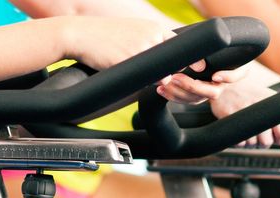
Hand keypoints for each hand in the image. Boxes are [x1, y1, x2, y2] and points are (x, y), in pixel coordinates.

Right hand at [62, 17, 220, 103]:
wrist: (79, 34)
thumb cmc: (101, 37)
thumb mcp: (128, 33)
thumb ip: (146, 43)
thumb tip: (158, 64)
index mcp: (152, 28)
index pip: (180, 44)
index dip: (191, 59)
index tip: (200, 69)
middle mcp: (150, 35)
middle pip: (176, 59)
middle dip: (182, 73)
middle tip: (184, 83)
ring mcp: (141, 48)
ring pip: (164, 71)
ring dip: (166, 81)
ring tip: (165, 87)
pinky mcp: (129, 60)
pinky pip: (147, 77)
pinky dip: (152, 84)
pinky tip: (150, 86)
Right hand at [210, 80, 279, 147]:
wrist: (226, 87)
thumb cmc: (250, 96)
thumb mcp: (268, 103)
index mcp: (272, 104)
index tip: (275, 135)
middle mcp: (259, 109)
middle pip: (266, 141)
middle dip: (263, 142)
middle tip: (259, 134)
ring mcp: (244, 114)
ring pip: (252, 144)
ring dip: (250, 142)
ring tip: (248, 131)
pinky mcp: (230, 119)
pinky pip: (238, 142)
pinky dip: (239, 141)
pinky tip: (239, 130)